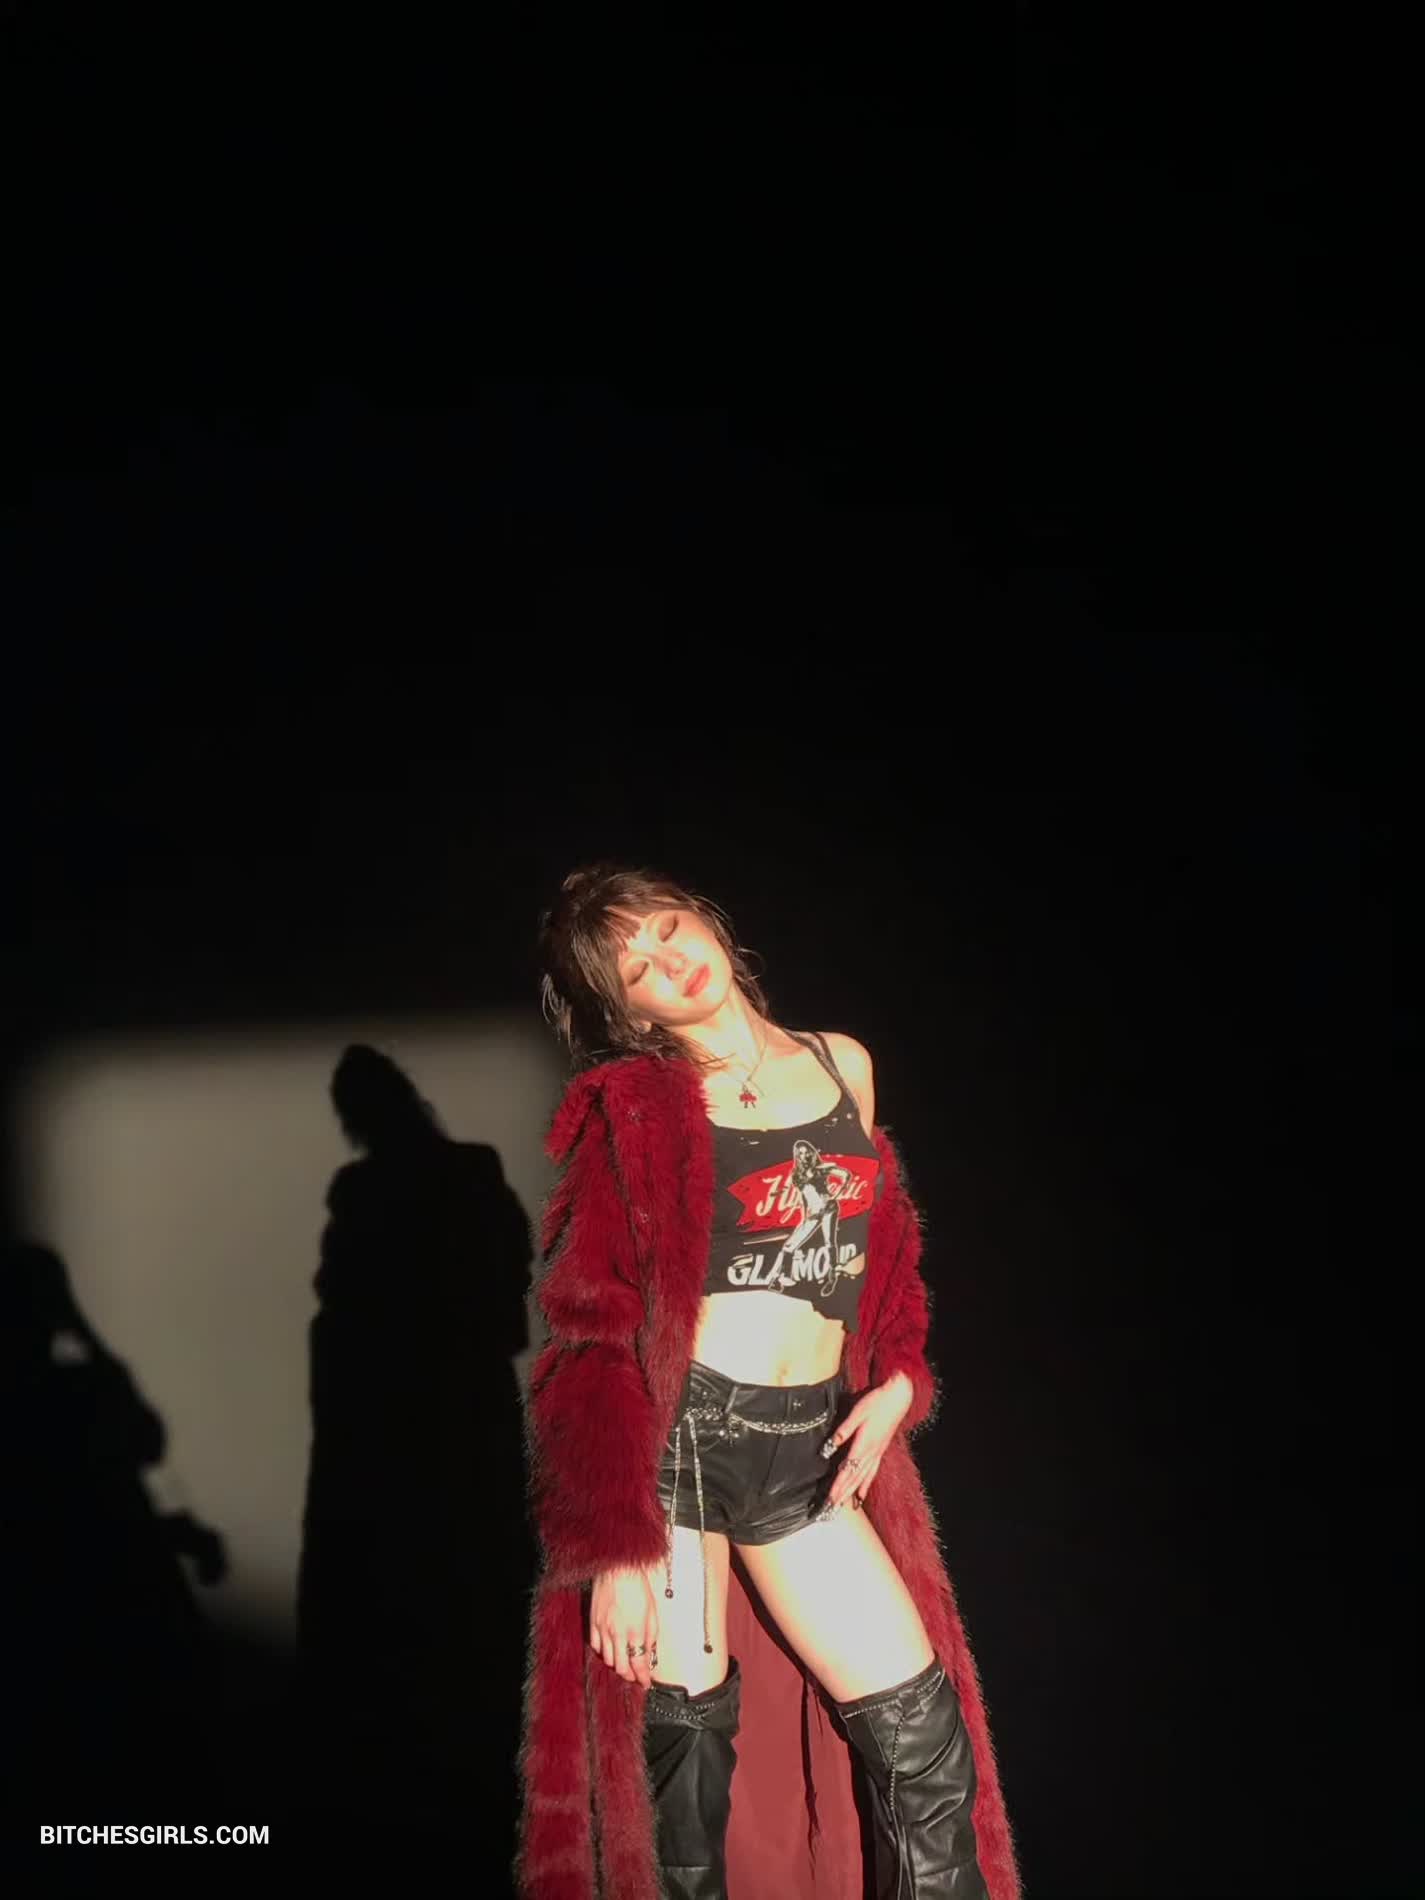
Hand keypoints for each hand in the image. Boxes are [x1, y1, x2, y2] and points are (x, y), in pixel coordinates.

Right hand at [590, 1566, 659, 1687]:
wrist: (617, 1569)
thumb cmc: (636, 1586)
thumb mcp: (652, 1612)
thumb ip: (651, 1636)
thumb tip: (650, 1653)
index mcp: (636, 1631)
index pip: (639, 1664)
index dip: (643, 1678)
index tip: (646, 1682)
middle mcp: (618, 1633)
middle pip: (621, 1667)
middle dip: (630, 1675)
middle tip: (635, 1675)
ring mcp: (603, 1629)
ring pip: (608, 1660)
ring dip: (617, 1664)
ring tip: (624, 1662)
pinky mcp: (593, 1623)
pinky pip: (596, 1647)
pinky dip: (604, 1653)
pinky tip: (610, 1650)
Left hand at [820, 1374, 911, 1511]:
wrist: (898, 1397)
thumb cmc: (877, 1401)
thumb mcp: (858, 1411)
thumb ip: (844, 1430)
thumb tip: (830, 1446)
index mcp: (864, 1444)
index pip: (848, 1470)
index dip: (838, 1485)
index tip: (830, 1499)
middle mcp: (871, 1453)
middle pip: (854, 1479)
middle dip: (842, 1494)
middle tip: (830, 1510)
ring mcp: (877, 1453)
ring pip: (863, 1479)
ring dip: (851, 1493)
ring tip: (842, 1507)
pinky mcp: (880, 1451)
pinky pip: (872, 1473)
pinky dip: (865, 1486)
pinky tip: (860, 1496)